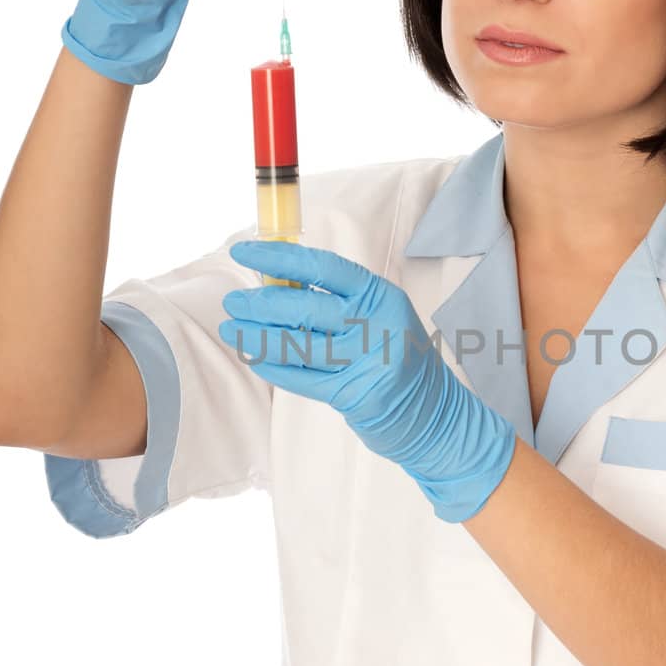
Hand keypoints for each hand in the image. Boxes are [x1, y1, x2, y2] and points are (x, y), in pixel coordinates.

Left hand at [219, 240, 517, 522]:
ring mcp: (367, 362)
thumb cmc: (394, 356)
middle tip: (233, 301)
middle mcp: (377, 324)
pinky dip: (274, 368)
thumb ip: (335, 301)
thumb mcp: (377, 317)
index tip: (244, 252)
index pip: (324, 268)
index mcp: (380, 295)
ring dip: (257, 337)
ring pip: (297, 345)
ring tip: (231, 330)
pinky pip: (302, 378)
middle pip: (306, 307)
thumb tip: (275, 282)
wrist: (434, 413)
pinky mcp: (356, 395)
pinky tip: (255, 358)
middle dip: (261, 304)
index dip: (280, 257)